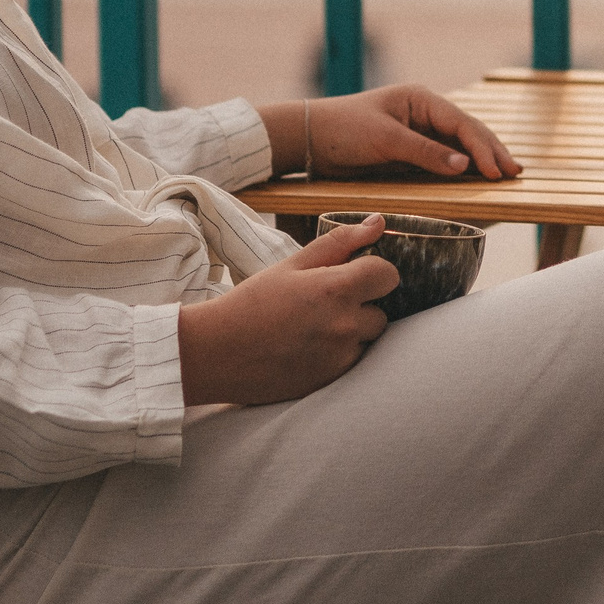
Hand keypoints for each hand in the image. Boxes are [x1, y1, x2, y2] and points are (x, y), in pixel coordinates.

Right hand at [176, 215, 396, 405]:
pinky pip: (353, 362)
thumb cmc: (252, 303)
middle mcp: (344, 325)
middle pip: (381, 311)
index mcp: (336, 289)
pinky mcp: (330, 381)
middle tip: (325, 304)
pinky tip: (309, 348)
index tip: (354, 275)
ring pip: (368, 339)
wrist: (216, 353)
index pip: (387, 275)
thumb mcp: (292, 265)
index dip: (373, 272)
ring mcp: (339, 357)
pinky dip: (339, 354)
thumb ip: (340, 242)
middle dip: (362, 304)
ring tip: (315, 328)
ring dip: (353, 332)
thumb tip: (378, 222)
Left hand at [258, 84, 522, 180]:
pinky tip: (477, 179)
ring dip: (483, 160)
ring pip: (459, 146)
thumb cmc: (343, 131)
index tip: (498, 170)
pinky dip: (463, 170)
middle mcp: (425, 113)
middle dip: (492, 151)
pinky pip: (444, 160)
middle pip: (468, 132)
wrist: (308, 140)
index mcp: (421, 99)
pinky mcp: (410, 152)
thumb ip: (424, 151)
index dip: (483, 147)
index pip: (461, 123)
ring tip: (507, 175)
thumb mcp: (384, 139)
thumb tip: (465, 165)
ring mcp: (419, 133)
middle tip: (515, 173)